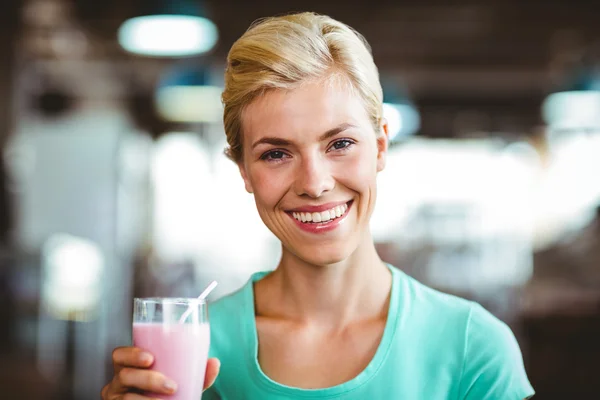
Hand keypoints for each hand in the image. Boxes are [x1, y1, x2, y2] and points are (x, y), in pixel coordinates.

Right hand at [101, 346, 220, 398]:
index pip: (120, 355)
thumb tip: (214, 363)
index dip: (131, 354)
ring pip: (125, 398)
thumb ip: (196, 373)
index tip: (150, 358)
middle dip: (149, 379)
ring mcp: (116, 399)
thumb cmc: (164, 392)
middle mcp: (118, 382)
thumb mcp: (179, 381)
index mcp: (130, 366)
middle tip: (172, 386)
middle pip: (125, 375)